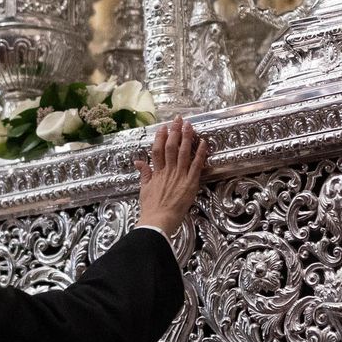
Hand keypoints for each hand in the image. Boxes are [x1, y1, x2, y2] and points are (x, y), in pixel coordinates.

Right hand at [135, 116, 207, 235]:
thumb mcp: (144, 189)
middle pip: (171, 147)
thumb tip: (139, 162)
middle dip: (175, 131)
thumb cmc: (151, 208)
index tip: (163, 127)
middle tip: (178, 120)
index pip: (158, 149)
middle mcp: (168, 171)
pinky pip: (196, 165)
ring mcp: (179, 176)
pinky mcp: (190, 183)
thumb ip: (144, 174)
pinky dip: (200, 153)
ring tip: (189, 126)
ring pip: (183, 152)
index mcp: (156, 172)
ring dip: (187, 137)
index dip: (161, 136)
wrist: (158, 221)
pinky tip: (203, 142)